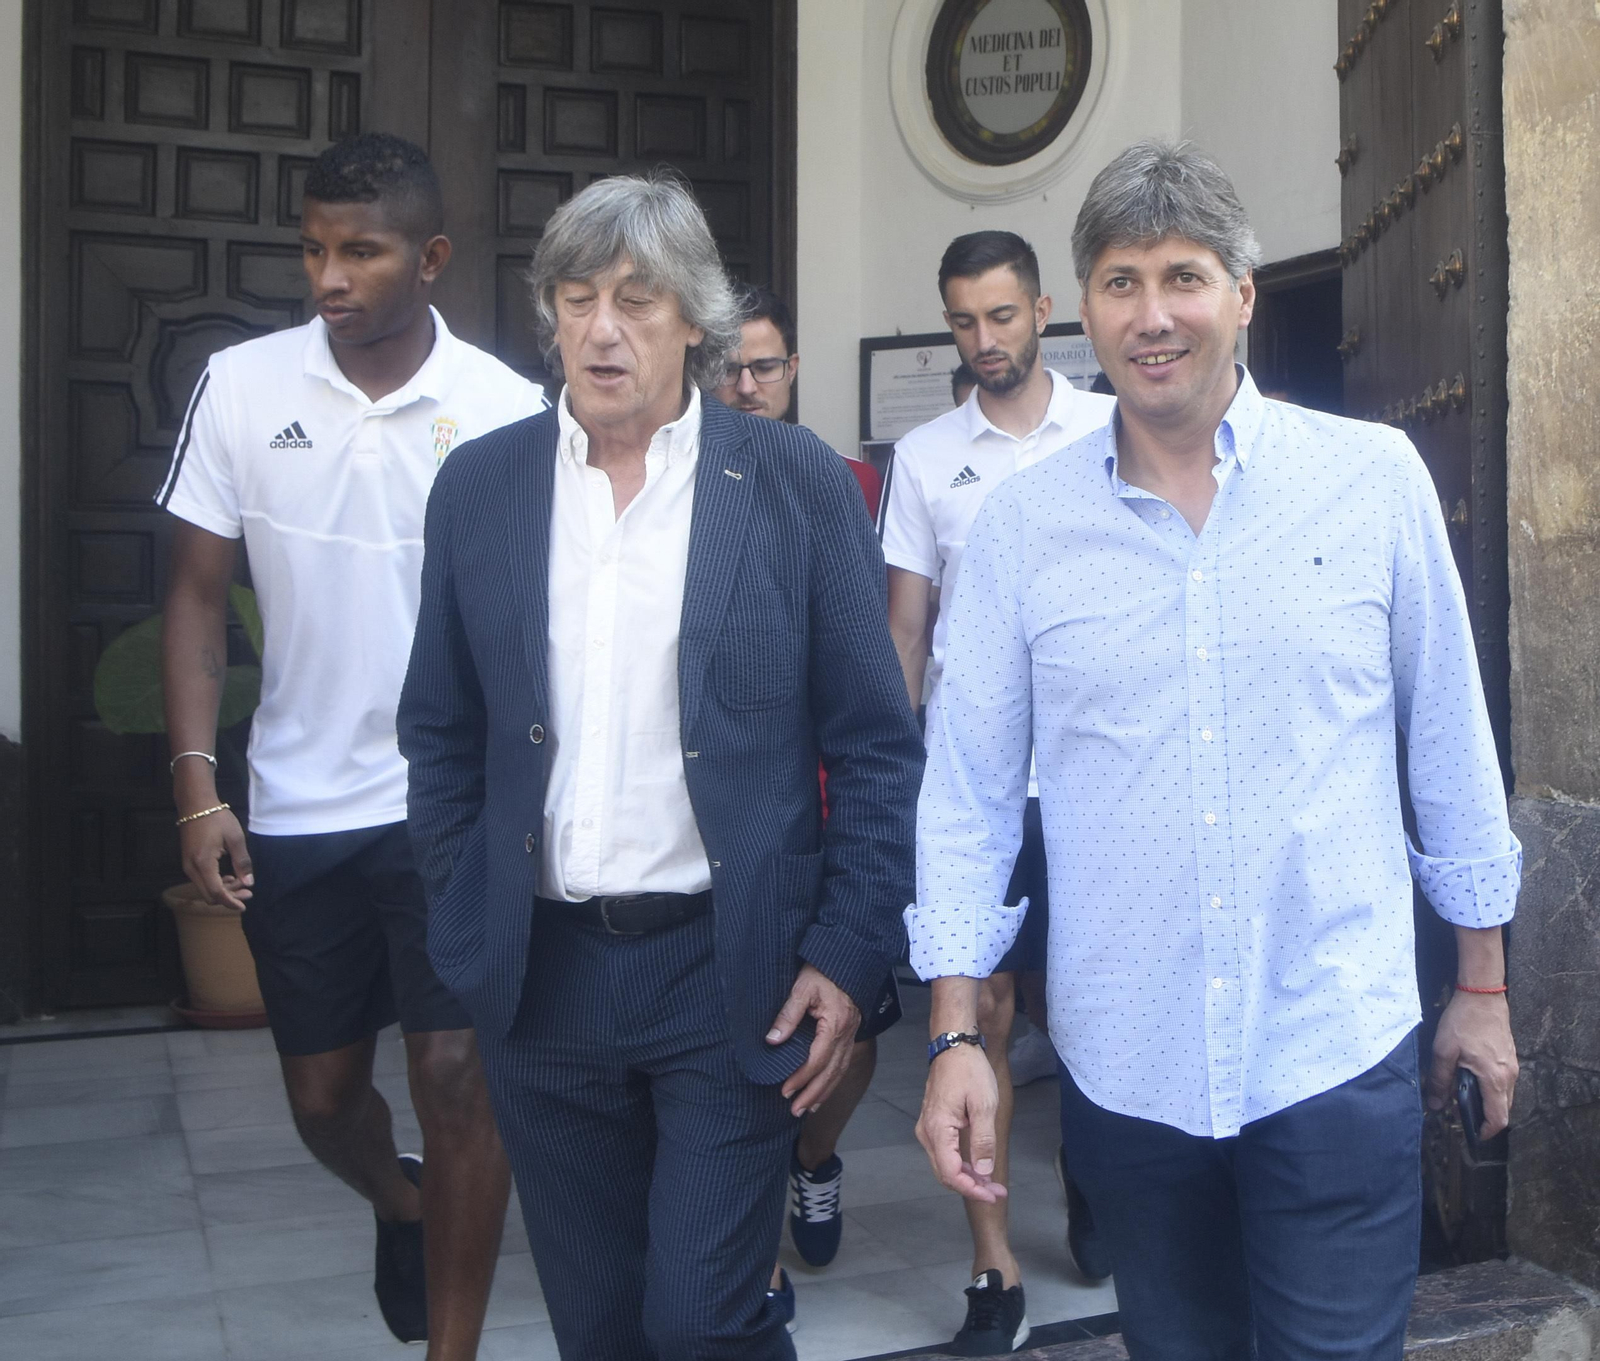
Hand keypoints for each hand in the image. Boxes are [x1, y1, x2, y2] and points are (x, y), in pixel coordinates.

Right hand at [179, 807, 253, 911]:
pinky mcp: (188, 863)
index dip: (230, 902)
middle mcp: (191, 868)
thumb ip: (242, 862)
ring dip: (223, 891)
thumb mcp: (235, 838)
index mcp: (203, 863)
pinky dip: (215, 883)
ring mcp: (187, 866)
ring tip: (241, 884)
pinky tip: (228, 878)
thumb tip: (249, 883)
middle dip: (229, 897)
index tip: (244, 906)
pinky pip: (201, 881)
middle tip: (248, 893)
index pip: (216, 892)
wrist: (195, 805)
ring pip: (205, 889)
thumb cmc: (217, 818)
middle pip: (209, 895)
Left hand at [766, 964, 860, 1116]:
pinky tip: (823, 1090)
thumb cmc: (822, 970)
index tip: (785, 1090)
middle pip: (831, 1071)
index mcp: (836, 1024)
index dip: (802, 1077)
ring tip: (807, 1108)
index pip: (818, 1059)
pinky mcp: (849, 1033)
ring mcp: (851, 1034)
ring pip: (840, 1070)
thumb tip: (773, 1040)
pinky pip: (843, 1063)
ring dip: (824, 1092)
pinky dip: (833, 1080)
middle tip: (795, 1110)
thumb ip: (788, 1014)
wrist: (845, 957)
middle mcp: (847, 1033)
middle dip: (813, 1093)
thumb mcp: (802, 988)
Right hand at [916, 1042, 1006, 1202]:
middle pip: (945, 1173)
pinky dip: (961, 1164)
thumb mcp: (984, 1105)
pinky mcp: (932, 1123)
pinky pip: (944, 1153)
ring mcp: (927, 1128)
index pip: (951, 1174)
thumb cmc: (970, 1071)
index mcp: (938, 1130)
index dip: (972, 1189)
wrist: (953, 1045)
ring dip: (967, 1177)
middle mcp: (927, 1133)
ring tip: (991, 1181)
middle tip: (998, 1191)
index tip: (994, 1194)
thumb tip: (983, 1172)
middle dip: (972, 1187)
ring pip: (944, 1164)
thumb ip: (983, 1141)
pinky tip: (977, 1165)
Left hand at [1428, 990, 1516, 1139]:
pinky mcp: (1510, 1057)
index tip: (1473, 1135)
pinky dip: (1491, 1088)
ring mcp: (1513, 1066)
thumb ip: (1439, 1081)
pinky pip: (1503, 1082)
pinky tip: (1471, 1078)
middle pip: (1503, 1109)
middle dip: (1485, 1118)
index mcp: (1495, 1078)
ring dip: (1487, 1102)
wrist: (1482, 995)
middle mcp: (1510, 1076)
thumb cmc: (1463, 1021)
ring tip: (1463, 1095)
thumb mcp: (1443, 1051)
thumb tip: (1435, 1105)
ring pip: (1504, 1096)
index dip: (1486, 1131)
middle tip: (1463, 1115)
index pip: (1499, 1118)